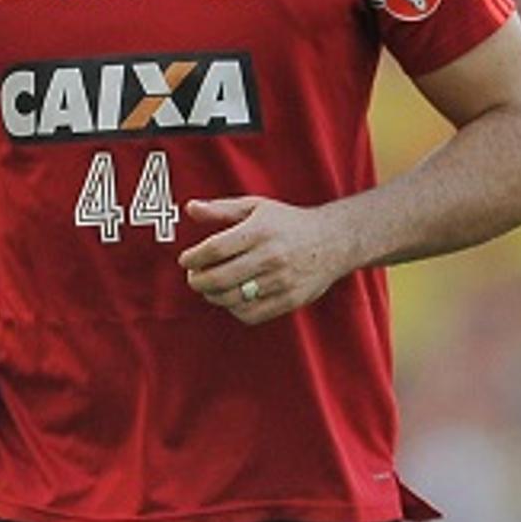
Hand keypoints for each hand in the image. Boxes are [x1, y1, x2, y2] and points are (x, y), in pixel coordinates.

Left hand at [178, 197, 353, 325]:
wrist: (334, 241)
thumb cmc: (289, 223)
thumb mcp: (255, 207)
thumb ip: (221, 209)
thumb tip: (190, 208)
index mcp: (259, 231)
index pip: (215, 249)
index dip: (193, 258)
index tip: (186, 260)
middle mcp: (270, 257)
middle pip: (220, 278)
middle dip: (198, 281)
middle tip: (193, 277)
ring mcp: (281, 281)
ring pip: (233, 299)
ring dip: (213, 296)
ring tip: (210, 287)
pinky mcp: (290, 300)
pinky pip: (252, 314)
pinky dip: (235, 309)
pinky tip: (232, 298)